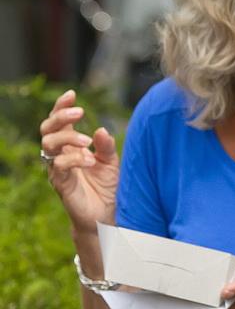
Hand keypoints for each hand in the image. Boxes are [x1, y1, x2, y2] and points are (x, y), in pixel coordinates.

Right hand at [40, 90, 118, 234]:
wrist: (105, 214)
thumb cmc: (106, 186)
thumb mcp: (112, 162)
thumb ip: (107, 146)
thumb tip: (101, 129)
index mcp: (71, 146)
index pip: (60, 122)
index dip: (61, 106)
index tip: (71, 94)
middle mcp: (61, 154)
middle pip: (48, 128)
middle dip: (61, 116)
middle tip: (80, 113)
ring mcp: (57, 168)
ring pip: (48, 144)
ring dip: (68, 138)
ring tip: (88, 143)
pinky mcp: (60, 183)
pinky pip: (57, 165)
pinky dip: (73, 159)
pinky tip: (89, 160)